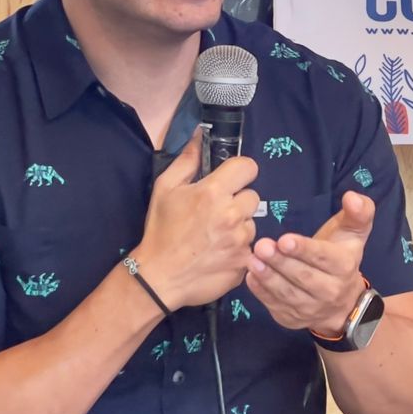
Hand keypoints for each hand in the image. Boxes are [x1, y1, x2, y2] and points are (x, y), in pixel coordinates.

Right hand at [133, 133, 259, 309]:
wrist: (159, 278)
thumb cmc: (161, 231)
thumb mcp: (165, 189)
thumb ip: (186, 160)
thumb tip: (199, 135)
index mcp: (213, 193)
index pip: (248, 167)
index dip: (239, 172)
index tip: (230, 181)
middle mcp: (232, 215)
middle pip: (253, 196)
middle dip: (237, 202)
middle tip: (216, 214)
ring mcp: (241, 241)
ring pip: (252, 223)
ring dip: (239, 226)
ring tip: (215, 236)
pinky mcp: (245, 262)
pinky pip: (251, 247)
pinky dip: (239, 249)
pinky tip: (219, 253)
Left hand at [247, 191, 372, 333]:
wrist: (344, 304)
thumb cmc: (342, 257)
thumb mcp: (354, 233)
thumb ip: (358, 212)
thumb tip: (352, 196)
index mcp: (344, 266)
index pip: (323, 258)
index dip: (304, 250)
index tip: (284, 239)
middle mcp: (330, 291)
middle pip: (303, 276)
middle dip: (281, 262)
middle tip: (261, 246)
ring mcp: (311, 309)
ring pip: (287, 294)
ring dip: (268, 277)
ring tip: (252, 260)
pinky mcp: (292, 319)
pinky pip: (275, 306)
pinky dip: (261, 292)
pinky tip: (251, 276)